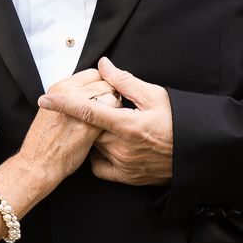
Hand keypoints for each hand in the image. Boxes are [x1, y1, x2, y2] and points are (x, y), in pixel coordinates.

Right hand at [18, 68, 114, 181]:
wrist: (38, 163)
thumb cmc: (45, 140)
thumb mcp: (53, 108)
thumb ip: (71, 96)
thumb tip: (91, 91)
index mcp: (61, 87)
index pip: (94, 73)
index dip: (103, 83)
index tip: (105, 94)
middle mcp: (70, 94)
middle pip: (104, 83)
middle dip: (111, 93)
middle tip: (110, 108)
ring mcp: (80, 108)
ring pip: (112, 96)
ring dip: (116, 105)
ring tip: (111, 118)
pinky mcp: (90, 125)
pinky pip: (114, 113)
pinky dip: (117, 119)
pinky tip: (111, 128)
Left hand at [37, 57, 173, 185]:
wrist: (197, 153)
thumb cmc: (179, 121)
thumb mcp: (155, 95)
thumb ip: (125, 81)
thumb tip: (103, 65)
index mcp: (128, 125)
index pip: (87, 111)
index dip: (64, 104)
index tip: (45, 99)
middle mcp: (122, 147)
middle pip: (91, 128)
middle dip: (93, 117)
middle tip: (111, 110)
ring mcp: (123, 165)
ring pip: (95, 146)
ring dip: (99, 135)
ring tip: (118, 127)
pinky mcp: (126, 177)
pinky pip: (100, 167)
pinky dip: (101, 155)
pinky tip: (112, 145)